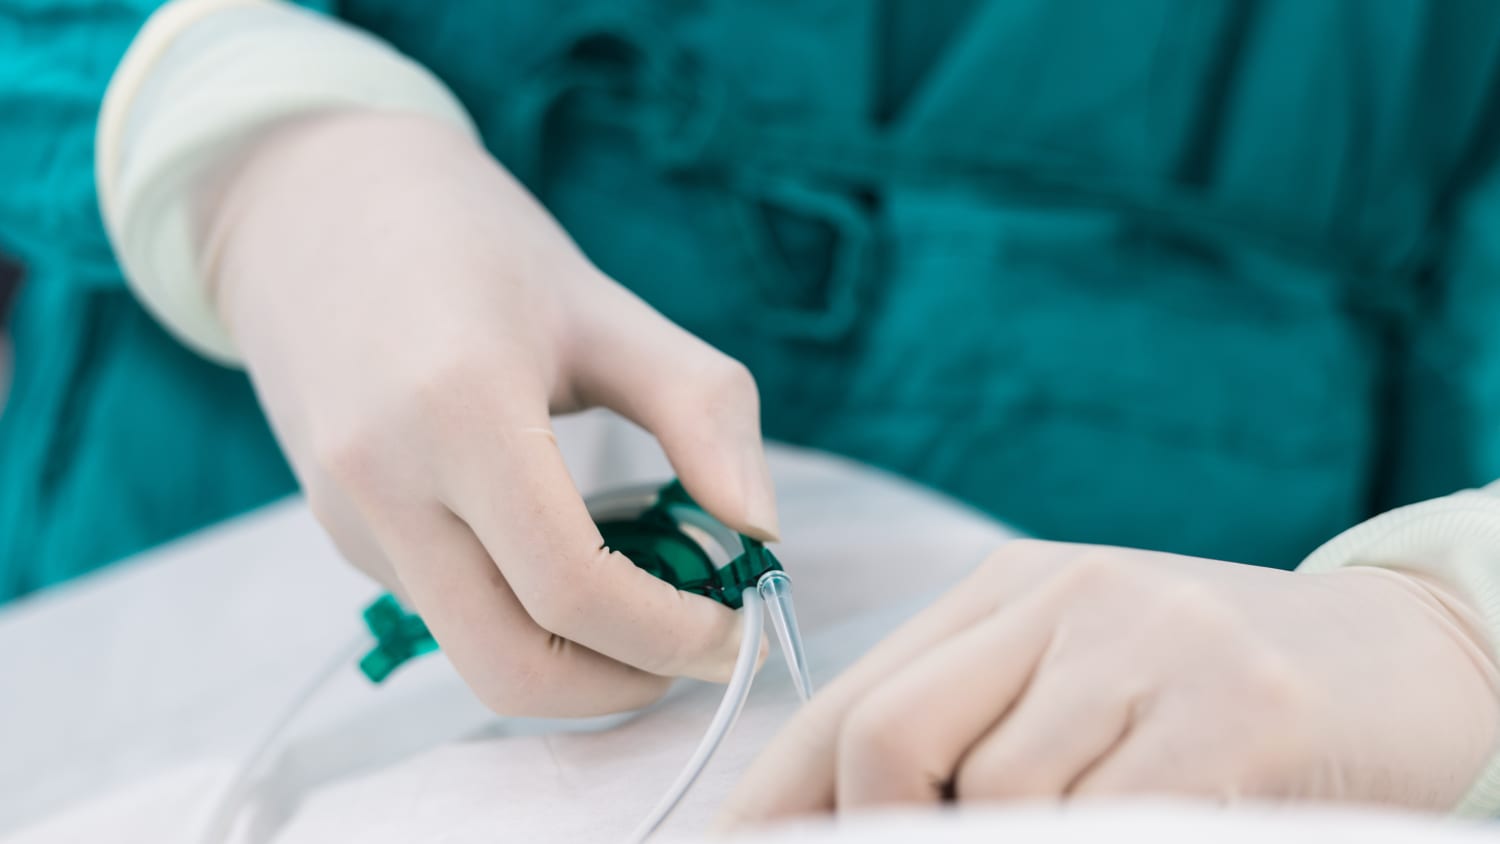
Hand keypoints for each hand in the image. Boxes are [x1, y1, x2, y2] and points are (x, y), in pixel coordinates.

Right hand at [205, 110, 777, 715]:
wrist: (315, 207)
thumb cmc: (478, 247)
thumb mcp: (608, 308)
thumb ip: (701, 412)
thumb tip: (762, 531)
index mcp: (459, 410)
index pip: (573, 590)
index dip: (674, 634)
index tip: (740, 626)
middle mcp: (383, 481)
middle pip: (510, 668)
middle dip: (623, 685)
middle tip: (696, 648)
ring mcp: (348, 517)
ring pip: (475, 652)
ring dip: (575, 658)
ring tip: (643, 588)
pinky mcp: (339, 532)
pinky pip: (446, 610)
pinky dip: (524, 614)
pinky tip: (564, 549)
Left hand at [720, 539, 1499, 824]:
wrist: (1411, 654)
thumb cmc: (1213, 689)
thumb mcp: (1075, 682)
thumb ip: (966, 736)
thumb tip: (845, 818)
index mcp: (1009, 589)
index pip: (848, 702)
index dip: (774, 801)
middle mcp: (1067, 598)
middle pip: (889, 740)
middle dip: (880, 829)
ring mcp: (1153, 647)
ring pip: (999, 800)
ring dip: (1010, 842)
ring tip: (1086, 820)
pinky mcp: (1240, 709)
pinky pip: (1110, 823)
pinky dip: (1099, 843)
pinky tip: (1145, 825)